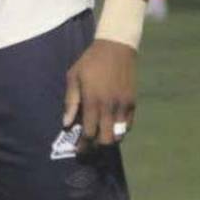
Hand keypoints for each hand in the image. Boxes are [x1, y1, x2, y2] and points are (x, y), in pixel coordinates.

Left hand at [62, 39, 136, 153]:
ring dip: (108, 140)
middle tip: (88, 147)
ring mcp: (123, 106)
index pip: (89, 132)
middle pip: (105, 139)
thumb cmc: (90, 62)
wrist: (116, 48)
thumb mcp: (74, 77)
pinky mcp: (132, 103)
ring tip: (99, 139)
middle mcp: (110, 107)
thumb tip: (67, 123)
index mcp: (93, 101)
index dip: (83, 145)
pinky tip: (111, 128)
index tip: (77, 150)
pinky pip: (128, 126)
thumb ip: (71, 101)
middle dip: (96, 147)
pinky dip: (119, 131)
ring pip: (118, 135)